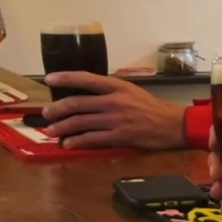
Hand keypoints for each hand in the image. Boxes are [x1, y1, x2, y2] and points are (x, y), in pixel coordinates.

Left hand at [41, 72, 185, 149]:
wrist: (174, 125)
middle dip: (57, 109)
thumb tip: (88, 95)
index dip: (65, 78)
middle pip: (77, 103)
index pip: (86, 79)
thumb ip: (111, 92)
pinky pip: (92, 139)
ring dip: (63, 127)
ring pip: (81, 122)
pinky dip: (77, 141)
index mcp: (117, 87)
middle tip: (47, 114)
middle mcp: (114, 101)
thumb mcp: (133, 92)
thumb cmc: (153, 108)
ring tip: (53, 131)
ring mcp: (116, 119)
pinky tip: (69, 144)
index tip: (49, 79)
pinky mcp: (120, 136)